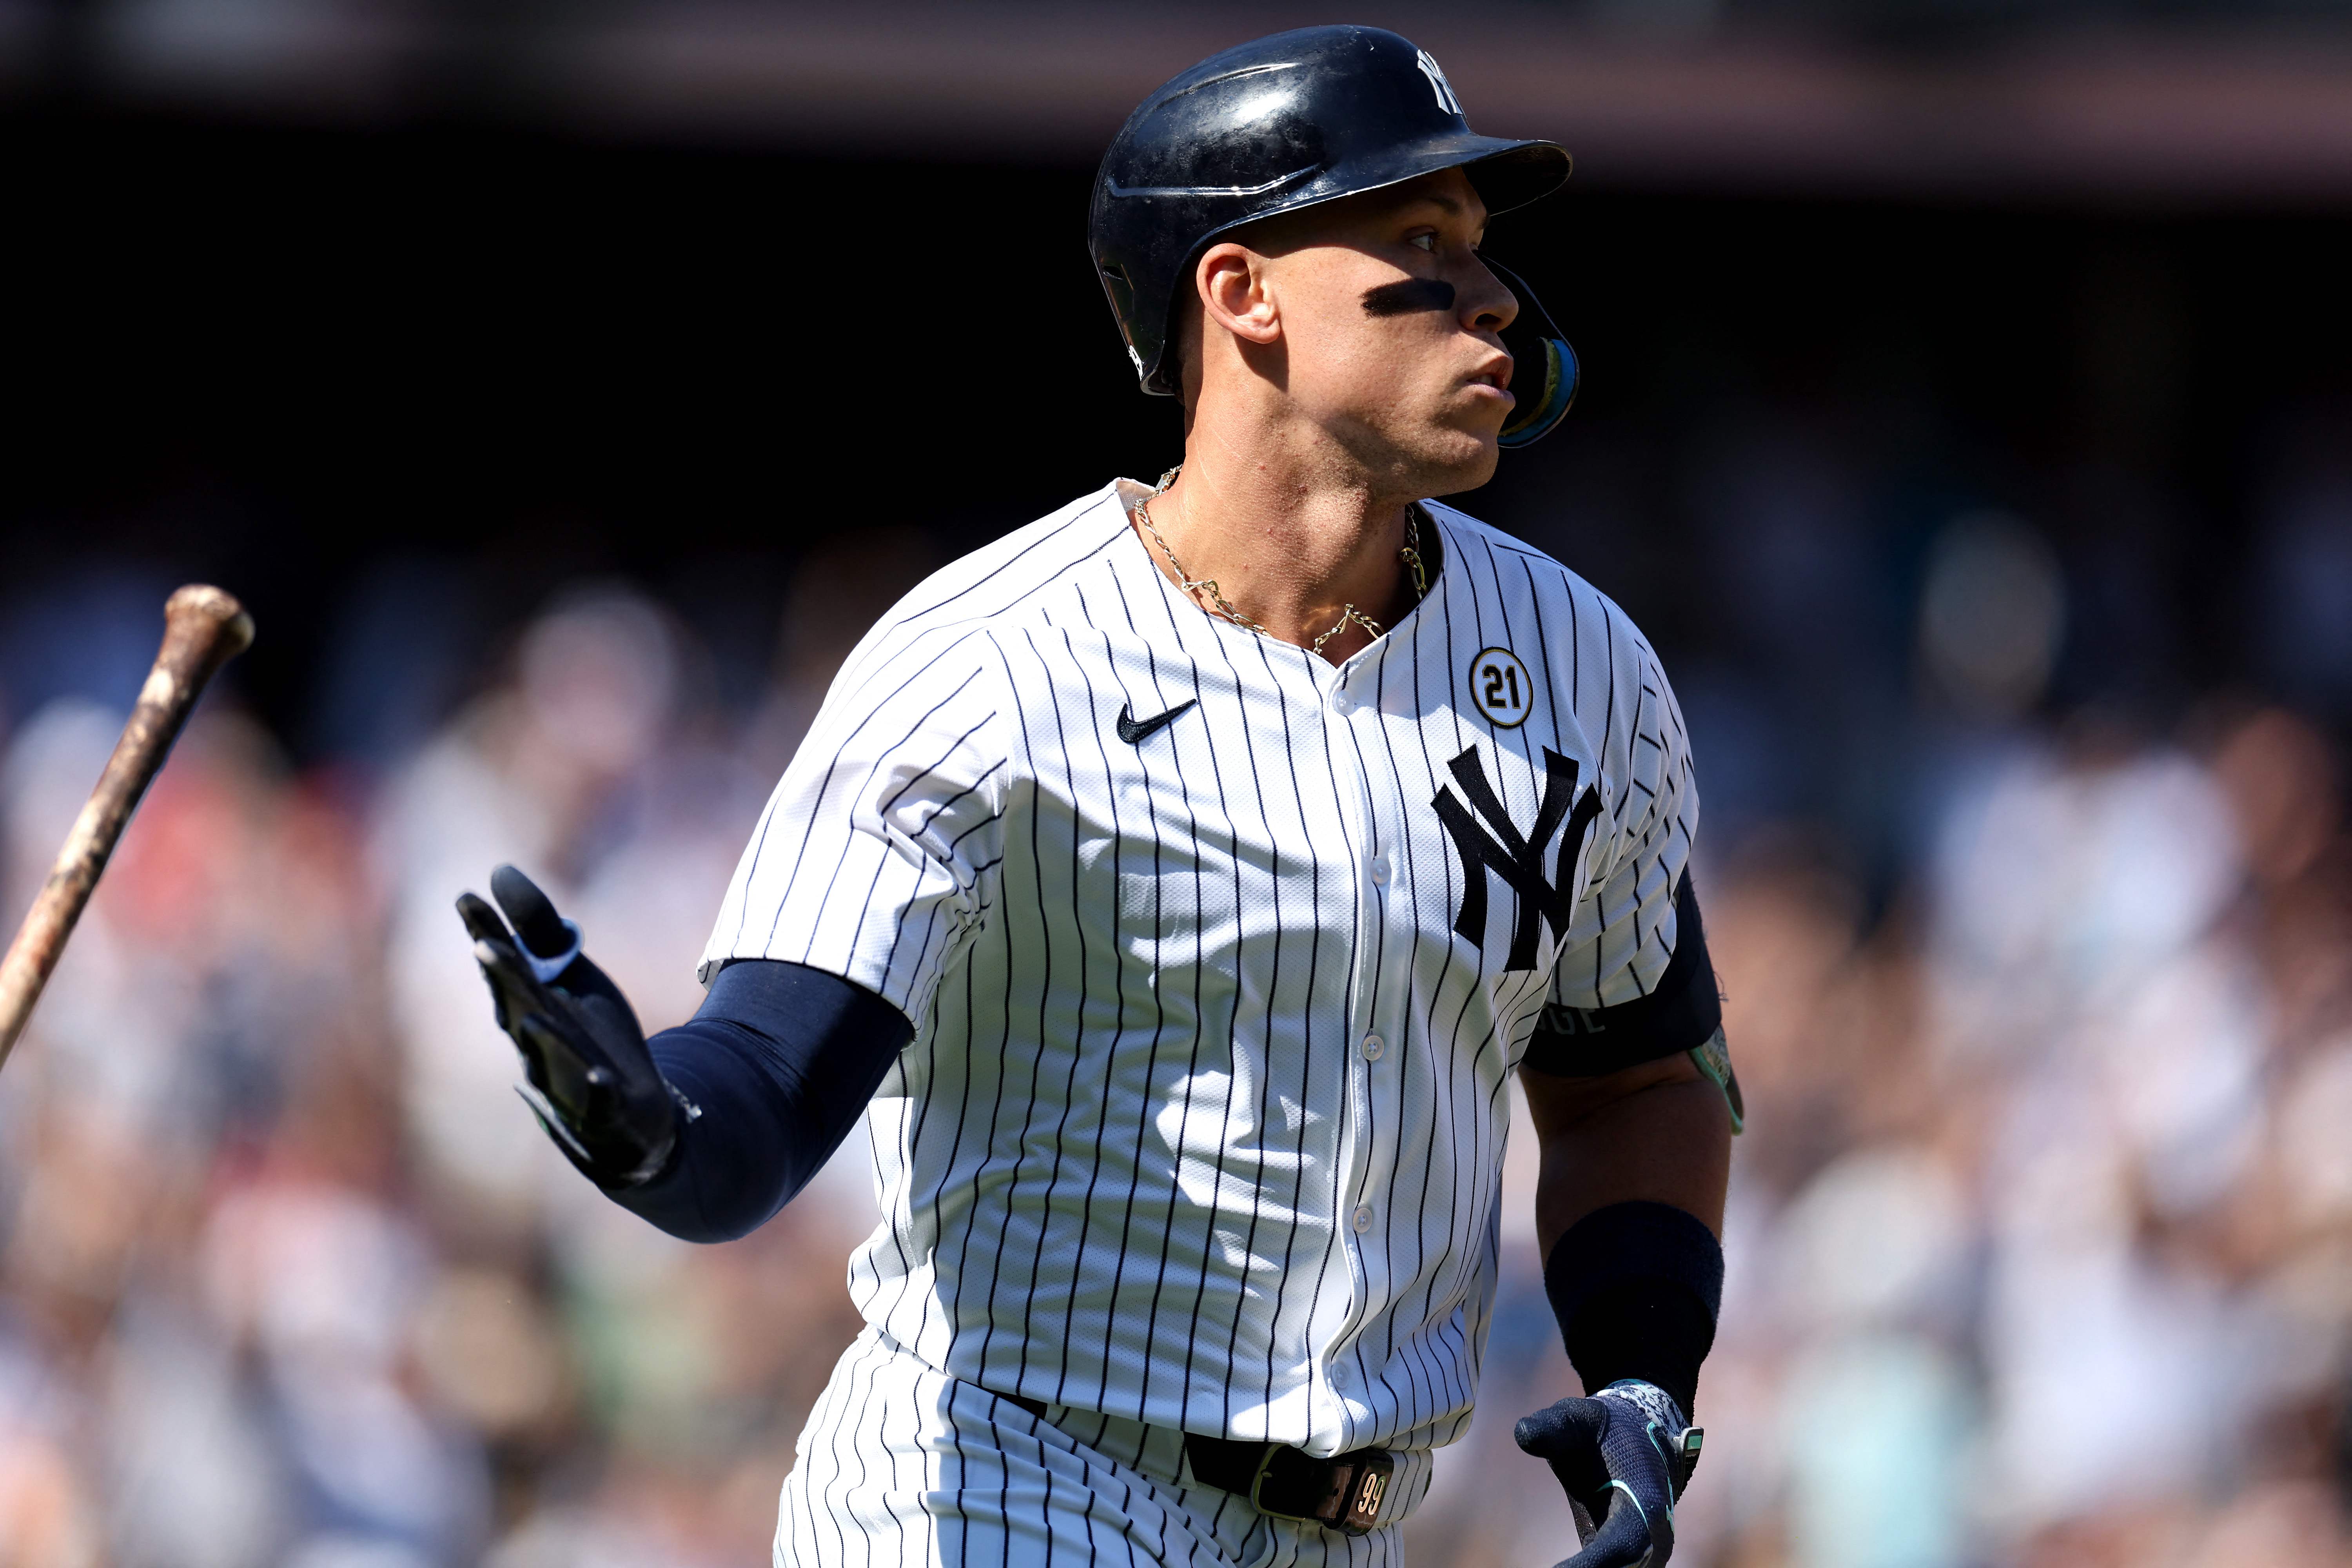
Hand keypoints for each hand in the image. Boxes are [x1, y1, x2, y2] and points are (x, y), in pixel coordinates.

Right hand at [457, 865, 683, 1187]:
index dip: (485, 934)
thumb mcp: (570, 976)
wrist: (632, 1109)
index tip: (465, 896)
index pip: (504, 968)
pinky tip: (603, 1077)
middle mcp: (538, 1045)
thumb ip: (539, 929)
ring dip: (542, 1039)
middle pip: (519, 1010)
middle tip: (487, 946)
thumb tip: (499, 870)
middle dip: (504, 982)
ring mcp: (568, 1081)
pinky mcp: (606, 1110)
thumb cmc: (588, 1036)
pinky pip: (600, 1102)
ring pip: (550, 1059)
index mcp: (528, 1008)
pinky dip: (598, 1090)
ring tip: (532, 1018)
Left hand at [1514, 1380, 1700, 1567]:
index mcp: (1645, 1506)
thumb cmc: (1603, 1429)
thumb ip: (1552, 1427)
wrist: (1638, 1437)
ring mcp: (1642, 1555)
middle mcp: (1651, 1540)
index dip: (1588, 1567)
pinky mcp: (1625, 1560)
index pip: (1618, 1548)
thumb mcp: (1577, 1418)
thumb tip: (1522, 1432)